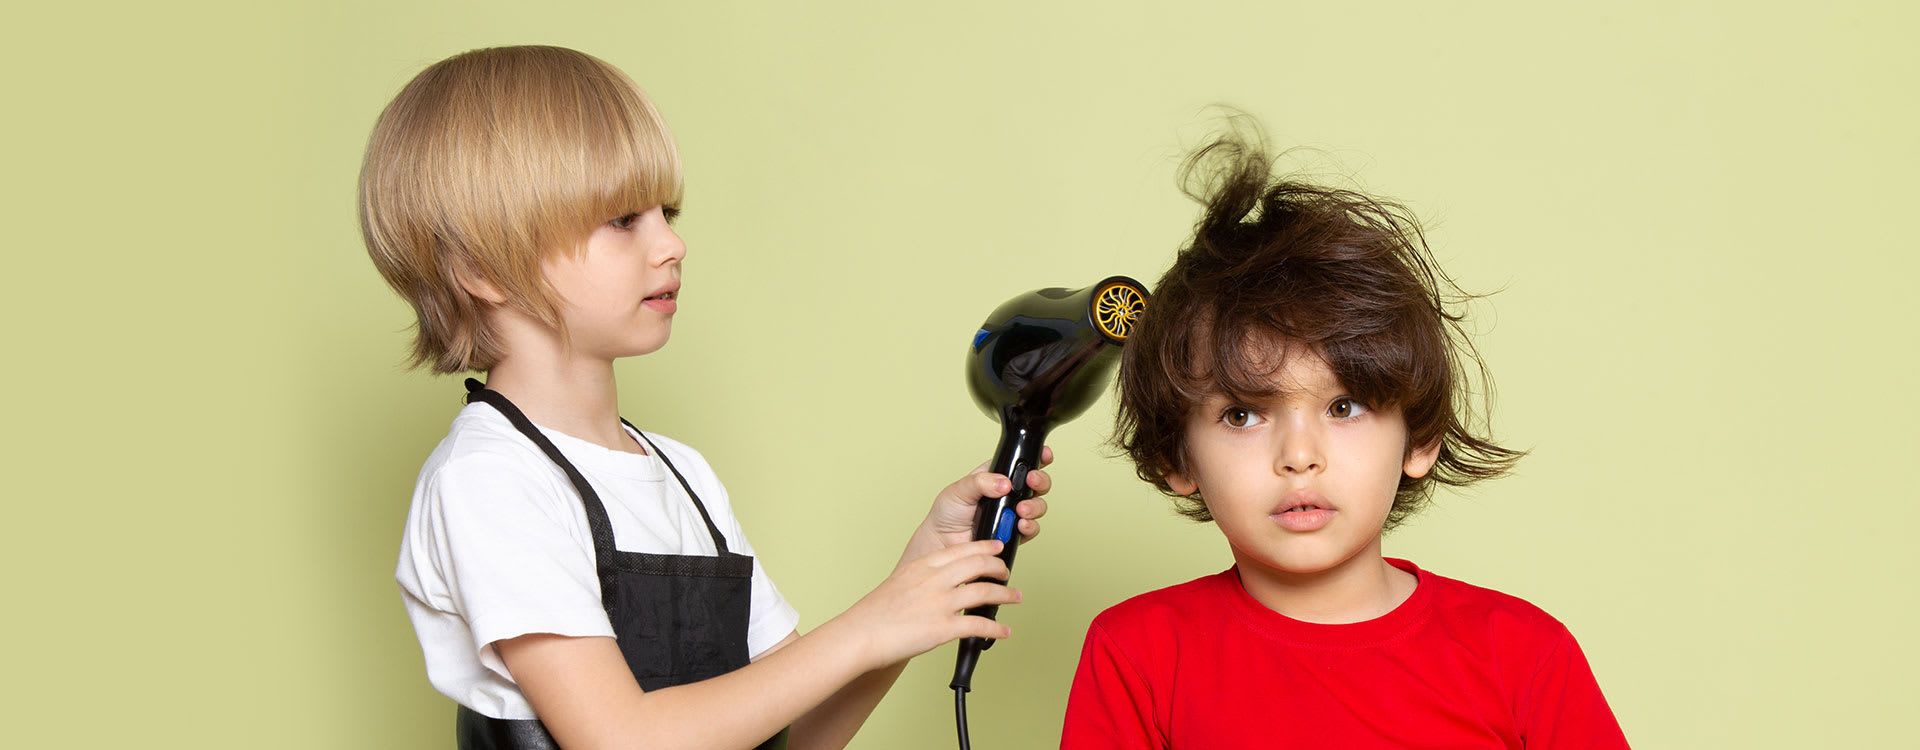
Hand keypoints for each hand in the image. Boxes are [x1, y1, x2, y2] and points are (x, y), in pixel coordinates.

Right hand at [833, 539, 1021, 670]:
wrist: (861, 634)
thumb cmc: (876, 613)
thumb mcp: (901, 582)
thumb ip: (924, 578)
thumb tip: (945, 581)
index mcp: (924, 565)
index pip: (962, 549)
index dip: (985, 547)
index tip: (996, 549)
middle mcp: (935, 580)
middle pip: (979, 564)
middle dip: (999, 567)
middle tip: (1006, 573)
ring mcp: (941, 603)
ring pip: (986, 592)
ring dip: (1006, 595)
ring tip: (1015, 597)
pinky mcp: (944, 628)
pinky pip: (980, 625)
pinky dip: (997, 628)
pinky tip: (1004, 631)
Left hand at [903, 448, 1052, 564]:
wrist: (943, 542)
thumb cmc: (947, 514)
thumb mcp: (959, 489)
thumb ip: (981, 481)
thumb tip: (1003, 483)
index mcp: (996, 477)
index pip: (1021, 463)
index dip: (1037, 457)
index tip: (1044, 455)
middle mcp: (1009, 494)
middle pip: (1036, 483)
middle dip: (1040, 480)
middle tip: (1031, 482)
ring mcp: (1013, 514)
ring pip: (1038, 506)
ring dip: (1035, 506)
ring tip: (1021, 509)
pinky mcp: (1014, 533)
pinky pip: (1031, 529)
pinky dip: (1030, 526)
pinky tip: (1020, 525)